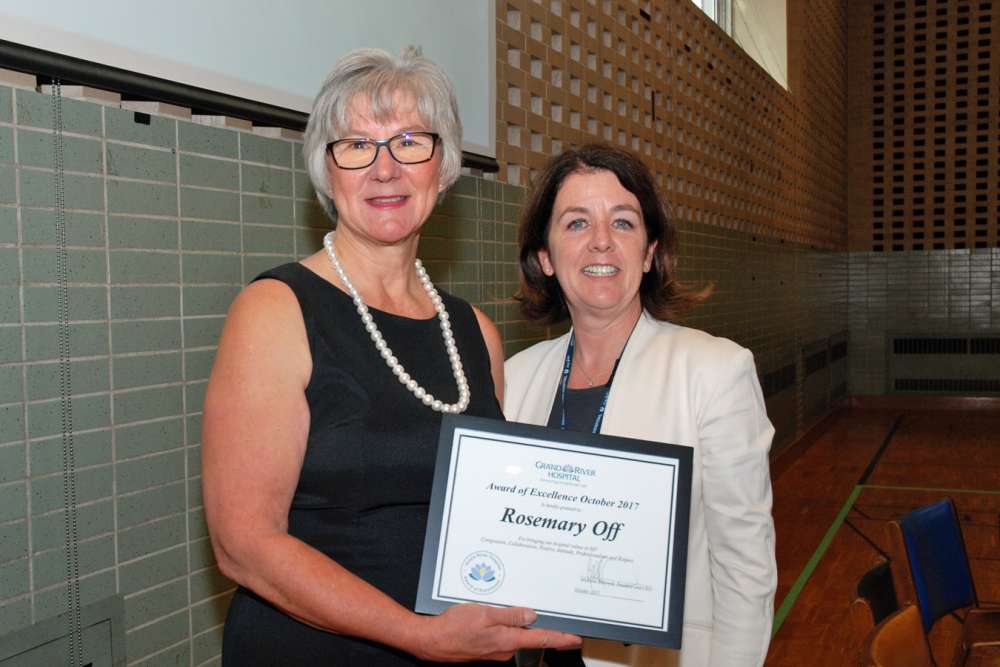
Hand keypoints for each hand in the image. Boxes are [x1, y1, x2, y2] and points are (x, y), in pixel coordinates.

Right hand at [412, 604, 581, 662]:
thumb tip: (531, 615)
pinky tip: (503, 616)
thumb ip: (510, 615)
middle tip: (560, 621)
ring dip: (524, 626)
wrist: (431, 641)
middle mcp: (504, 649)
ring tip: (529, 613)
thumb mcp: (484, 614)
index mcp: (507, 640)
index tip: (576, 638)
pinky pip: (504, 636)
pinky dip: (508, 627)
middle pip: (532, 638)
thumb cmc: (453, 627)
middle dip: (545, 630)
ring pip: (517, 636)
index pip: (542, 639)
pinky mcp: (487, 647)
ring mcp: (496, 650)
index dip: (561, 638)